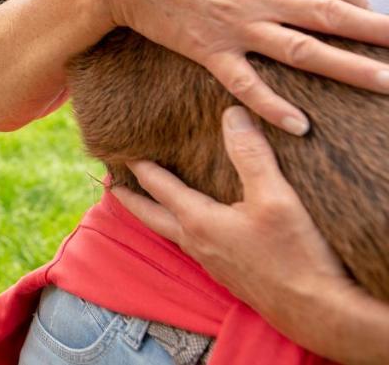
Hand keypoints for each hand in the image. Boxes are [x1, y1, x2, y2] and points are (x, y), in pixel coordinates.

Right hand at [87, 0, 388, 133]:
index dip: (358, 0)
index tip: (374, 18)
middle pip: (330, 14)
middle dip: (376, 31)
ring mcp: (235, 24)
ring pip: (302, 48)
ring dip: (347, 67)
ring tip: (384, 83)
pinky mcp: (208, 49)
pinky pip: (247, 82)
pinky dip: (273, 105)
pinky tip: (299, 125)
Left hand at [116, 107, 388, 362]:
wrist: (317, 311)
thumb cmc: (295, 256)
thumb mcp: (276, 199)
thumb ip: (251, 156)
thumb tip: (231, 114)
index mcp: (198, 221)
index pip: (158, 186)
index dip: (138, 166)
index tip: (117, 151)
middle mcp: (196, 243)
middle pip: (150, 216)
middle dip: (128, 198)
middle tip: (109, 184)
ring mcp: (211, 262)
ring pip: (170, 231)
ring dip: (156, 213)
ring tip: (149, 200)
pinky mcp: (228, 274)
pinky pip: (193, 245)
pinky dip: (182, 228)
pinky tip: (197, 226)